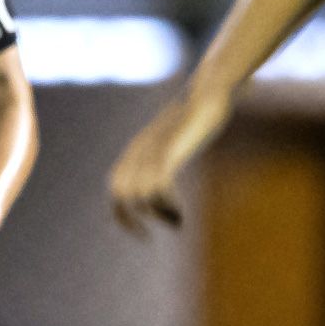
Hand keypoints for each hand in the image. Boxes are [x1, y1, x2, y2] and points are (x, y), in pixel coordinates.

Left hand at [109, 88, 230, 234]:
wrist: (208, 93)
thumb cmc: (197, 117)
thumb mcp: (177, 138)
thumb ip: (167, 155)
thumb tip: (165, 177)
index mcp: (137, 149)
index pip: (116, 187)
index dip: (122, 214)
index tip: (143, 233)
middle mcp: (139, 150)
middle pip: (120, 194)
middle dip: (134, 220)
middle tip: (164, 227)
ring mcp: (153, 150)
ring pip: (139, 194)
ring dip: (157, 214)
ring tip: (178, 220)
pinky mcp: (169, 149)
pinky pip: (158, 183)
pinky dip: (165, 203)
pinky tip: (180, 210)